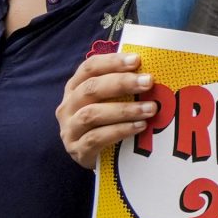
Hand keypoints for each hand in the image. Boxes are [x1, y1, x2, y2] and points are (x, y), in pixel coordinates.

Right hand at [57, 51, 155, 169]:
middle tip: (148, 82)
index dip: (112, 62)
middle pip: (91, 88)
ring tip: (150, 108)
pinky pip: (97, 138)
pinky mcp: (77, 150)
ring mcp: (69, 129)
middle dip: (121, 83)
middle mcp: (68, 106)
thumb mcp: (109, 102)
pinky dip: (120, 130)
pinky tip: (140, 127)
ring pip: (92, 114)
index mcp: (75, 88)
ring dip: (124, 109)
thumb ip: (122, 87)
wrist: (96, 157)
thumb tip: (149, 72)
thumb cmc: (106, 123)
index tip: (136, 60)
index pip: (89, 68)